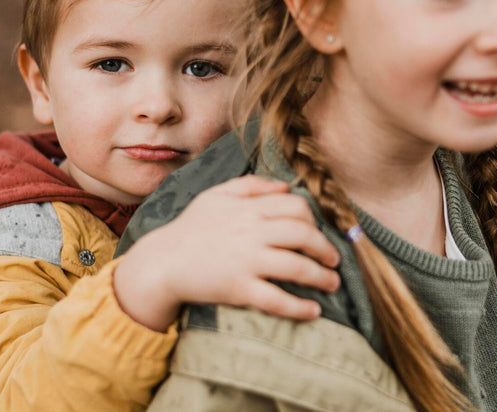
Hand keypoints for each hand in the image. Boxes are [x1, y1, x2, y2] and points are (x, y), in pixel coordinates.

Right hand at [114, 175, 340, 330]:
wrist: (162, 262)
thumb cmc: (190, 227)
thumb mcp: (216, 195)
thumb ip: (251, 186)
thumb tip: (285, 187)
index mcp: (249, 208)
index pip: (297, 207)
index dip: (314, 220)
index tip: (317, 232)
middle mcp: (252, 232)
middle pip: (305, 235)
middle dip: (326, 249)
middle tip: (334, 260)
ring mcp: (246, 261)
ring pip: (297, 268)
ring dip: (322, 277)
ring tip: (332, 284)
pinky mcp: (239, 288)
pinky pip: (277, 299)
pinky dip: (300, 307)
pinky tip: (314, 311)